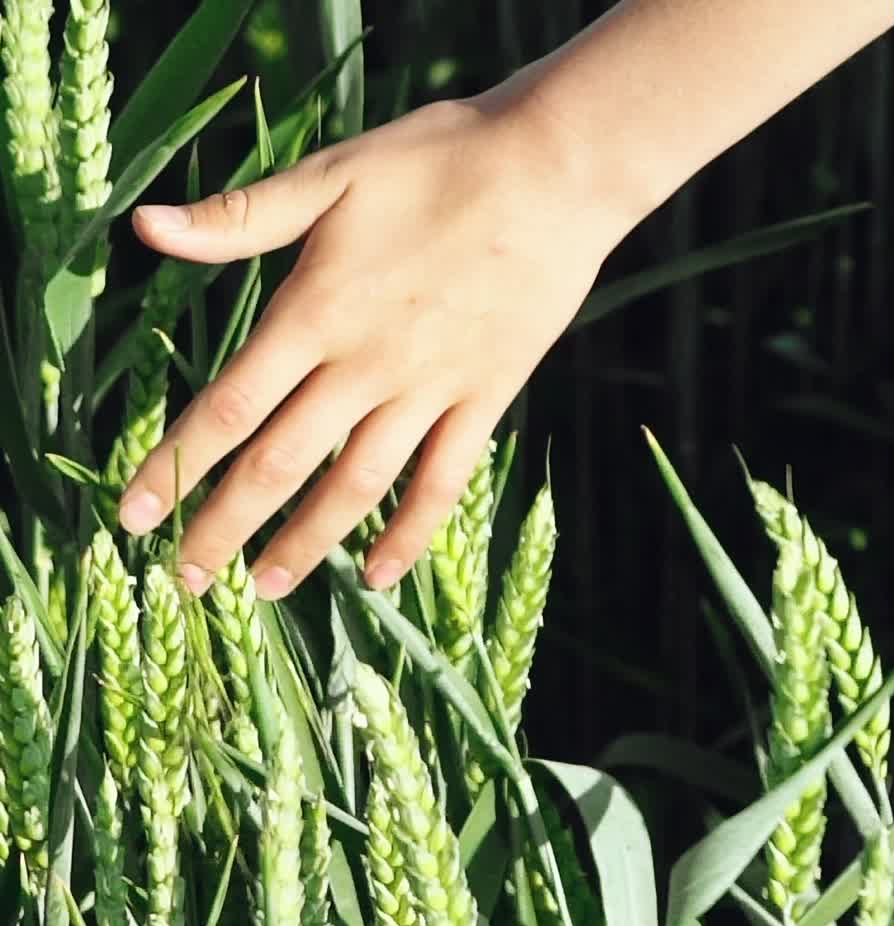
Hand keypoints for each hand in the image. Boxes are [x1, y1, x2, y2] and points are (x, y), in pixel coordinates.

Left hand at [120, 90, 617, 598]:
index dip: (177, 464)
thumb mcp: (330, 173)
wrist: (552, 174)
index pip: (230, 405)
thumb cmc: (437, 162)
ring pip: (357, 486)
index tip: (135, 516)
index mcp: (317, 311)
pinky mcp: (483, 401)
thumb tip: (145, 228)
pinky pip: (442, 482)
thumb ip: (240, 217)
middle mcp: (366, 365)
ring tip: (268, 589)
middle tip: (189, 582)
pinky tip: (379, 575)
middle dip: (226, 525)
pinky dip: (410, 534)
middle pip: (282, 463)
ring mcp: (429, 391)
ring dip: (308, 541)